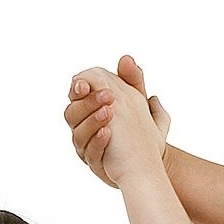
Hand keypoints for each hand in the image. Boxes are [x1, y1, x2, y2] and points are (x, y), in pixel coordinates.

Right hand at [63, 55, 171, 184]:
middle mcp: (83, 128)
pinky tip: (109, 133)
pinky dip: (98, 142)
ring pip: (79, 134)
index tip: (86, 83)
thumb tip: (127, 59)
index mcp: (89, 109)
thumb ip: (133, 80)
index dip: (77, 88)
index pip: (76, 96)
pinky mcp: (96, 164)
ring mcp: (87, 147)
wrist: (151, 157)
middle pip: (72, 114)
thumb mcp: (139, 100)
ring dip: (93, 121)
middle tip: (109, 95)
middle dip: (88, 103)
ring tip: (109, 112)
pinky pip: (90, 154)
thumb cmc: (140, 127)